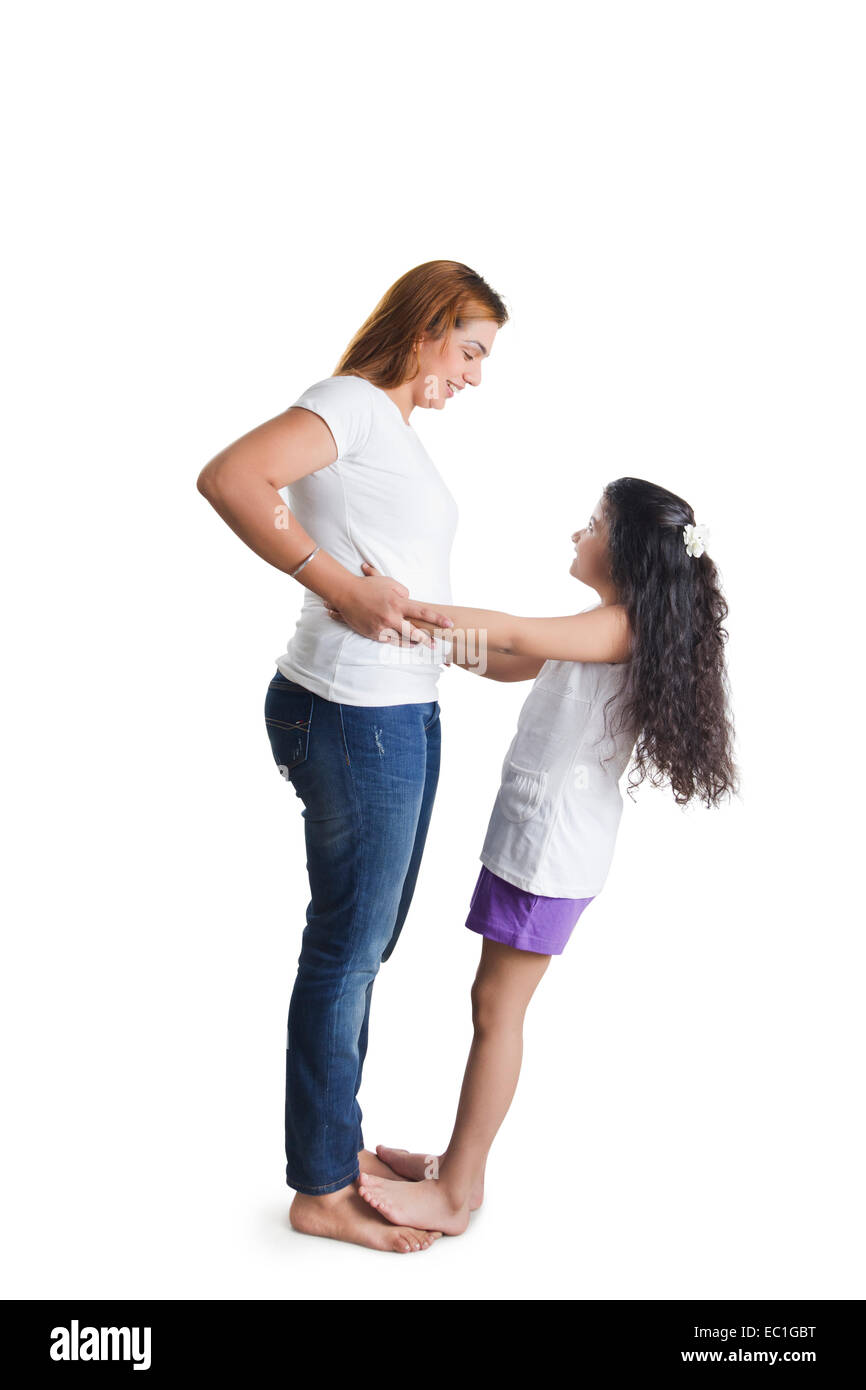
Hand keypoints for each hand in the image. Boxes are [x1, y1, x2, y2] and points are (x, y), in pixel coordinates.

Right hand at [325, 561, 453, 647]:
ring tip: (422, 645)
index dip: (437, 618)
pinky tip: (407, 644)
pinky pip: (389, 640)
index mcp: (398, 603)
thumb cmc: (369, 586)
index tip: (449, 624)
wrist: (346, 594)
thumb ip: (403, 592)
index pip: (422, 611)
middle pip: (414, 632)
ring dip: (413, 643)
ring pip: (402, 639)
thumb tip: (409, 599)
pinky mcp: (374, 634)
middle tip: (436, 645)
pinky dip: (399, 642)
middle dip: (427, 639)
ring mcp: (382, 627)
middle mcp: (391, 617)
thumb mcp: (389, 582)